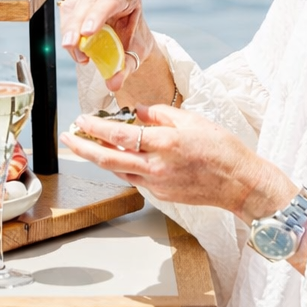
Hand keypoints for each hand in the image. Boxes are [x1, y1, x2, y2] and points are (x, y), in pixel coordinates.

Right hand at [59, 0, 157, 91]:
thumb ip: (126, 67)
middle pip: (88, 2)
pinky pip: (66, 15)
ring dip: (71, 32)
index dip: (98, 14)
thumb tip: (113, 83)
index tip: (87, 32)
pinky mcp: (76, 1)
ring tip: (80, 56)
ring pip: (74, 8)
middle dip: (76, 25)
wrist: (127, 36)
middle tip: (71, 46)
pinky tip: (76, 49)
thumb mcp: (135, 53)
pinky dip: (68, 34)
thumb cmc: (133, 39)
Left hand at [61, 104, 293, 220]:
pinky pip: (134, 178)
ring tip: (84, 145)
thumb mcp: (193, 120)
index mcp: (166, 142)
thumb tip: (137, 112)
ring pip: (118, 170)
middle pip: (108, 158)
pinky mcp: (161, 195)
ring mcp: (157, 183)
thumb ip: (160, 114)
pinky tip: (116, 157)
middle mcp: (157, 166)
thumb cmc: (222, 149)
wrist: (240, 184)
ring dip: (98, 158)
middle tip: (67, 138)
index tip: (82, 119)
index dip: (97, 127)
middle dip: (82, 148)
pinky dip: (121, 166)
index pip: (121, 134)